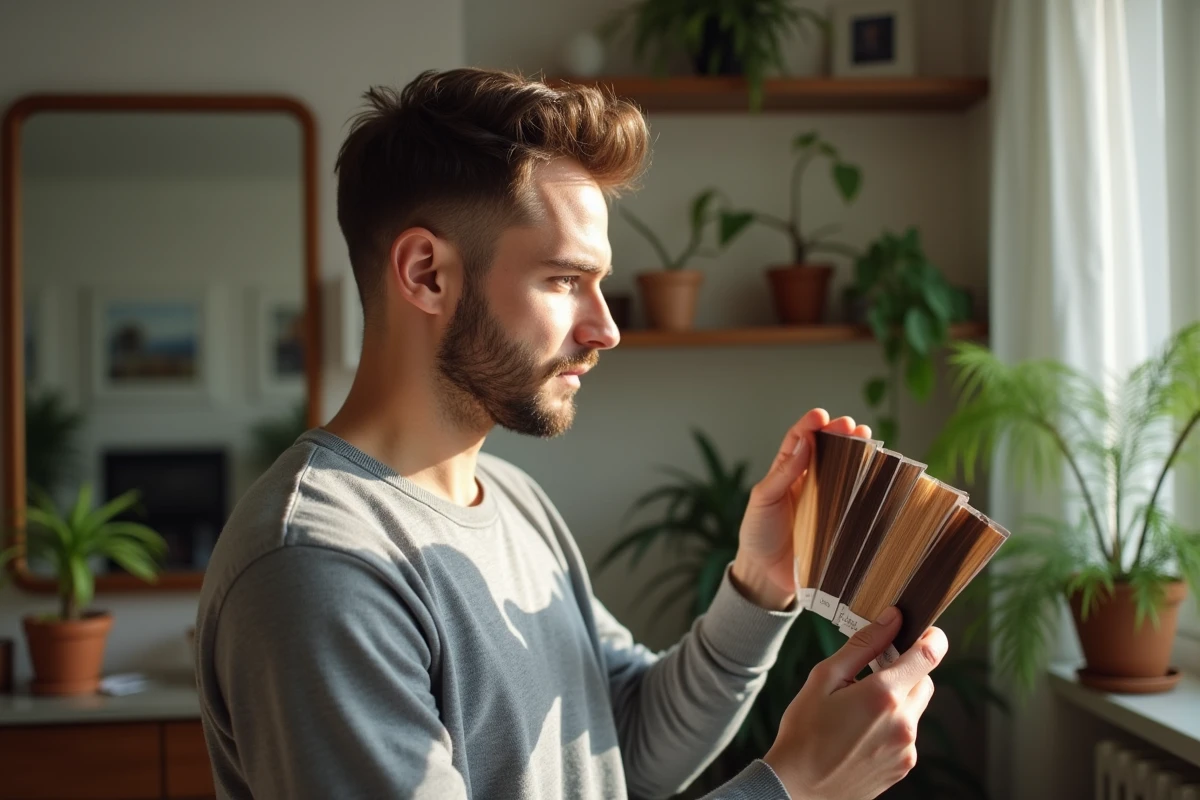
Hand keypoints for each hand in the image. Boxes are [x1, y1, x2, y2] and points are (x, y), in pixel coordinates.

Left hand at [731, 409, 871, 609]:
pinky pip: (856, 502)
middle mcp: (811, 481)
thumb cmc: (759, 533)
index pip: (800, 440)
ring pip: (846, 471)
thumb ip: (782, 474)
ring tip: (868, 440)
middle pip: (829, 450)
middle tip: (852, 426)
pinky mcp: (840, 523)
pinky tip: (878, 475)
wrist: (766, 575)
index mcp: (788, 471)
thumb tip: (805, 443)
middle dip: (841, 434)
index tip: (821, 416)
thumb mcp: (762, 500)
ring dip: (859, 454)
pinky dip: (868, 487)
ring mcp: (828, 501)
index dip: (810, 425)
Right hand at [764, 608, 946, 799]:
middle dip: (906, 671)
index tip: (923, 630)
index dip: (931, 637)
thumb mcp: (824, 678)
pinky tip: (861, 733)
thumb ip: (863, 645)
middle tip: (872, 674)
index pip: (928, 655)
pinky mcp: (904, 766)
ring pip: (914, 709)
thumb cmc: (804, 730)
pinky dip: (892, 726)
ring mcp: (906, 749)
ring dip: (896, 701)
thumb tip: (892, 618)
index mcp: (883, 696)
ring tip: (858, 712)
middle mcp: (903, 723)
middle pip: (925, 681)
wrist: (797, 785)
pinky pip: (907, 734)